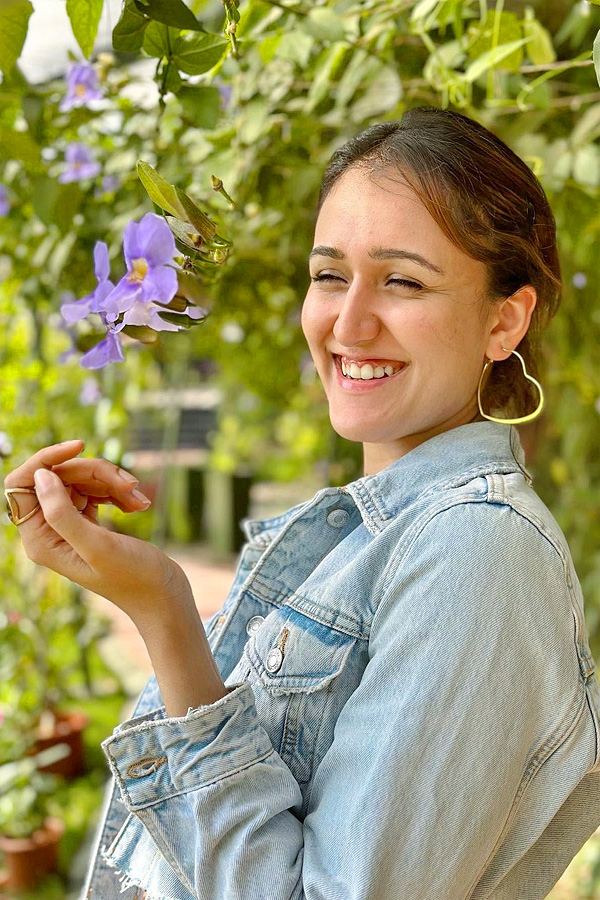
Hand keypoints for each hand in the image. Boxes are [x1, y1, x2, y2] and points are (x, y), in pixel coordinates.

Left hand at [3, 440, 194, 628]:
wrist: (163, 596)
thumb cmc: (133, 577)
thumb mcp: (97, 546)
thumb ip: (63, 513)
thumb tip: (41, 477)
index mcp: (40, 540)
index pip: (24, 484)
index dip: (47, 460)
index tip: (80, 447)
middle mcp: (50, 532)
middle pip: (59, 477)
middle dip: (94, 472)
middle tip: (128, 484)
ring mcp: (70, 526)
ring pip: (81, 481)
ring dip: (112, 482)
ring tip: (138, 498)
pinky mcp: (90, 524)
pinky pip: (96, 491)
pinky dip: (118, 492)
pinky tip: (138, 504)